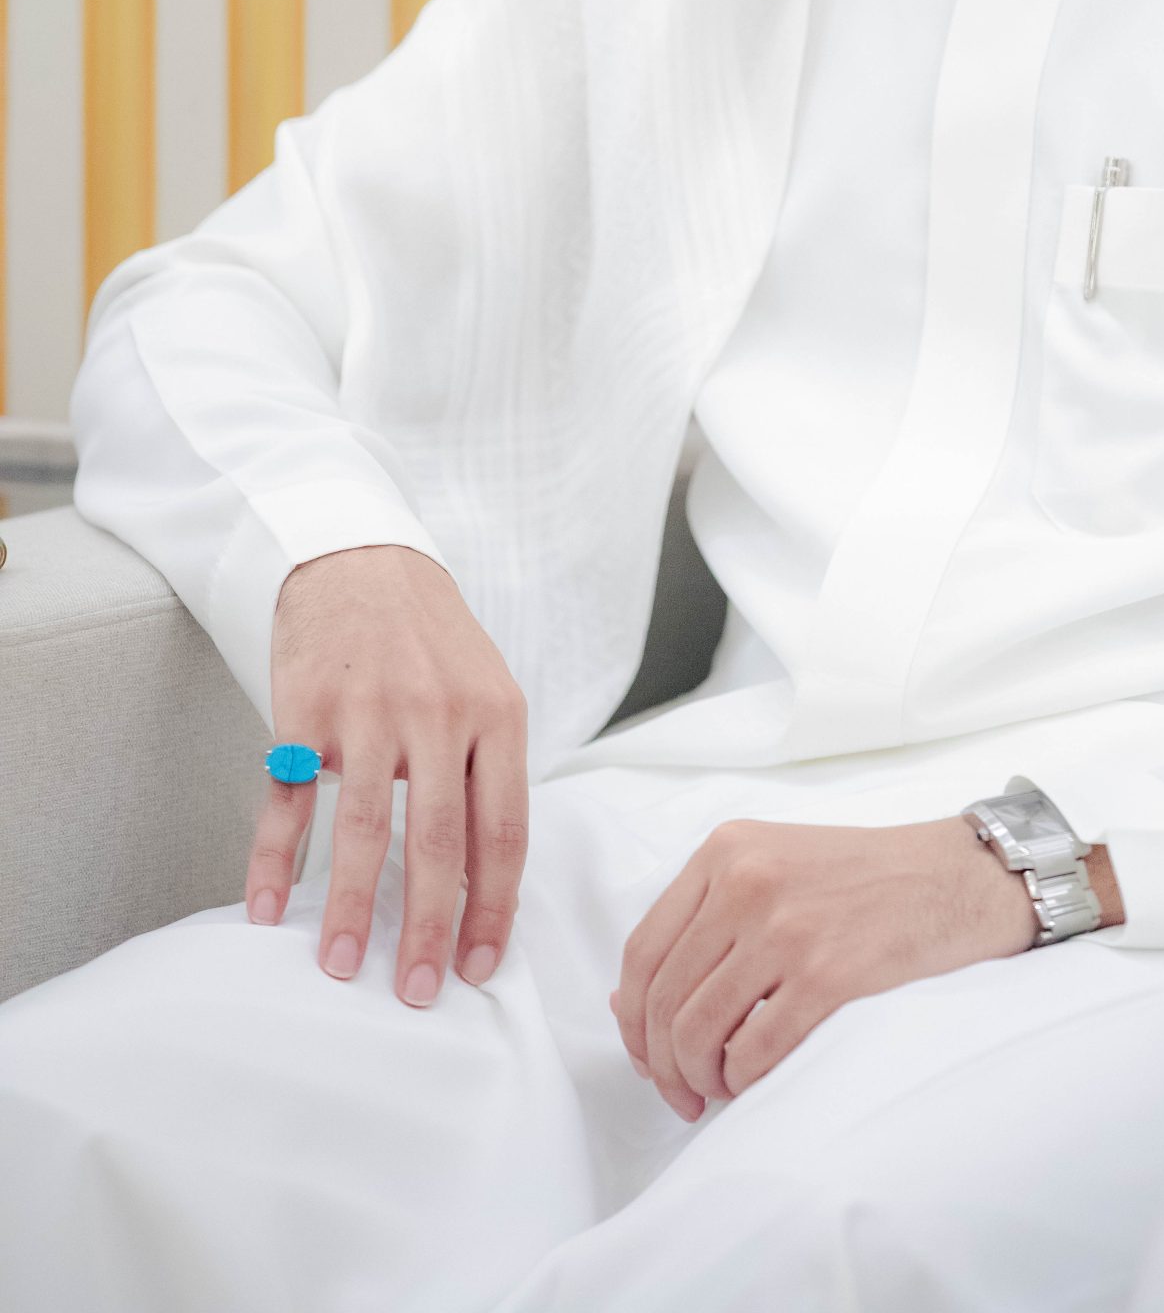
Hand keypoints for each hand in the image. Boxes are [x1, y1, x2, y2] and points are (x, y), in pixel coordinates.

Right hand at [245, 544, 529, 1008]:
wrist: (362, 561)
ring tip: (343, 968)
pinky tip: (267, 909)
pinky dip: (275, 860)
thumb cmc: (432, 641)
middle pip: (438, 841)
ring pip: (364, 829)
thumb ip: (491, 775)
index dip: (494, 906)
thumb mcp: (487, 693)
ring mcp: (369, 712)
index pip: (503, 830)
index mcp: (497, 716)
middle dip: (429, 928)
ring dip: (353, 909)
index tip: (482, 966)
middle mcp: (438, 714)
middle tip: (418, 993)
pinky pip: (290, 800)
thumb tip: (490, 884)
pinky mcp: (305, 711)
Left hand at [610, 813, 1066, 1120]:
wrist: (954, 878)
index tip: (647, 1055)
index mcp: (726, 851)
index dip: (632, 1019)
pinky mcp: (828, 975)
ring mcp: (786, 928)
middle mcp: (747, 882)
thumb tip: (625, 1003)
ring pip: (698, 1031)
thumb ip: (703, 920)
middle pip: (663, 999)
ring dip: (700, 1079)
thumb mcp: (772, 866)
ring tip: (719, 1089)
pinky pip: (753, 1054)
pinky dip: (744, 1083)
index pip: (642, 951)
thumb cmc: (864, 880)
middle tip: (682, 1092)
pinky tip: (757, 1081)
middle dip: (663, 1064)